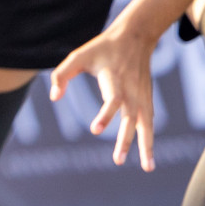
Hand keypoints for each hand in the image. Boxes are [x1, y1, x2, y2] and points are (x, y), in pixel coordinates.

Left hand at [50, 23, 158, 170]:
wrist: (135, 37)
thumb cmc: (103, 48)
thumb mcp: (79, 55)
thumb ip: (62, 75)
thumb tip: (54, 97)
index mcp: (114, 79)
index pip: (112, 100)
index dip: (105, 115)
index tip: (95, 130)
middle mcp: (131, 90)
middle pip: (130, 118)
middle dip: (125, 140)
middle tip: (117, 160)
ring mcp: (142, 96)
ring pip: (146, 124)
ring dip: (146, 146)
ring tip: (147, 168)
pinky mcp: (147, 99)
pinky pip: (149, 122)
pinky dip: (150, 138)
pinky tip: (148, 156)